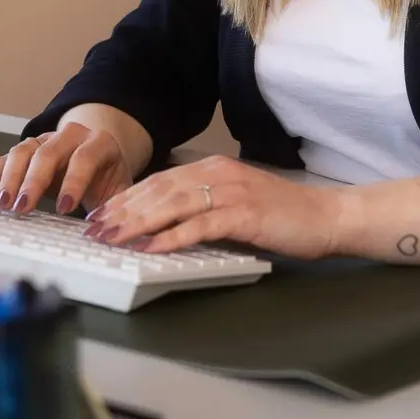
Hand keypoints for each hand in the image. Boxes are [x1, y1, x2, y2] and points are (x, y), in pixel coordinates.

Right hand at [0, 121, 134, 216]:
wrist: (100, 155)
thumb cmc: (109, 178)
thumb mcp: (120, 190)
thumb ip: (118, 208)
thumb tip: (112, 234)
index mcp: (99, 144)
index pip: (84, 158)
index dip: (73, 183)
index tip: (64, 209)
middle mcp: (71, 136)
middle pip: (47, 153)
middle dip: (33, 182)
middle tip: (22, 208)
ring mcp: (46, 139)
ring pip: (23, 151)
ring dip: (9, 179)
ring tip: (3, 204)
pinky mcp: (28, 149)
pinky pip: (6, 157)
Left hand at [85, 156, 345, 258]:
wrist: (326, 217)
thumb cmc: (283, 215)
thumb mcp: (237, 203)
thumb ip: (205, 207)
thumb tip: (166, 224)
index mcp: (213, 170)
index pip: (158, 182)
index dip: (125, 198)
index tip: (99, 215)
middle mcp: (218, 175)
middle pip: (158, 191)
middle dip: (121, 211)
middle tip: (93, 230)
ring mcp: (231, 193)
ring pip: (172, 205)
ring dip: (136, 223)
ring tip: (111, 239)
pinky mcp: (244, 215)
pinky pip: (199, 226)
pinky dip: (171, 237)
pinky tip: (149, 248)